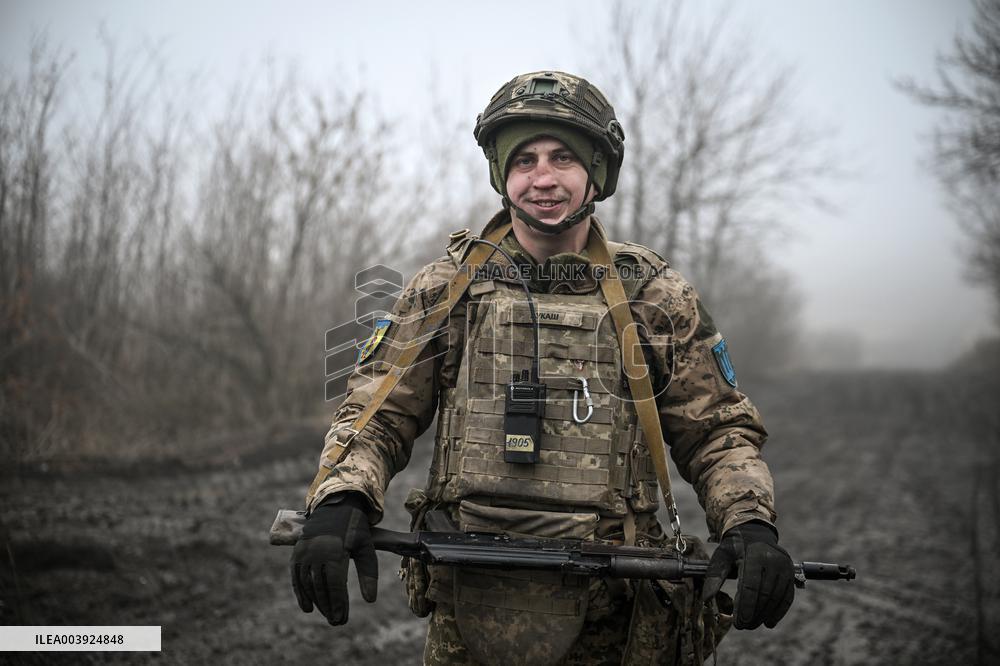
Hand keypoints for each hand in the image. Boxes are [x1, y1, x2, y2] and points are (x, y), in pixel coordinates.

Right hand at [289, 492, 378, 624]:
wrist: (334, 506)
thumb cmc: (355, 528)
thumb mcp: (366, 547)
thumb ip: (368, 573)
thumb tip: (370, 601)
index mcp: (335, 550)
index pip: (335, 584)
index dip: (338, 603)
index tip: (342, 619)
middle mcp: (316, 552)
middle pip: (320, 587)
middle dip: (329, 607)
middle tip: (337, 622)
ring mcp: (304, 552)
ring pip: (307, 584)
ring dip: (316, 603)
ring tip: (328, 615)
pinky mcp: (297, 553)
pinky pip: (296, 577)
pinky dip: (300, 593)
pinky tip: (308, 608)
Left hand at [702, 521, 793, 629]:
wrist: (755, 533)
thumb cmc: (735, 547)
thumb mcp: (721, 556)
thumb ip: (714, 576)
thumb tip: (706, 599)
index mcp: (754, 555)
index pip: (751, 586)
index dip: (745, 606)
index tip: (738, 622)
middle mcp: (773, 560)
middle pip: (765, 594)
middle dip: (754, 614)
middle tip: (743, 626)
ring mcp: (785, 567)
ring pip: (776, 598)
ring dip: (765, 615)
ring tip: (753, 625)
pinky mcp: (791, 574)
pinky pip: (787, 597)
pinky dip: (778, 612)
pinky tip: (769, 622)